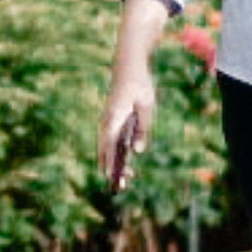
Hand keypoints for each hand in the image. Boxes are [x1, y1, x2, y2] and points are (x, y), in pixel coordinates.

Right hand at [99, 74, 156, 189]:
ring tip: (125, 178)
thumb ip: (142, 128)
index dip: (109, 161)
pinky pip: (110, 141)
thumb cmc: (139, 84)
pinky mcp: (111, 121)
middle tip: (121, 185)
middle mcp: (107, 121)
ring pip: (106, 147)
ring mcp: (107, 121)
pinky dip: (114, 154)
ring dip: (113, 163)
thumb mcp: (146, 105)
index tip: (111, 177)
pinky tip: (124, 163)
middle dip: (111, 168)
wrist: (128, 66)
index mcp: (114, 117)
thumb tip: (137, 151)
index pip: (109, 144)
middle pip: (104, 149)